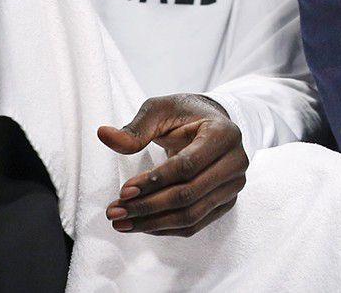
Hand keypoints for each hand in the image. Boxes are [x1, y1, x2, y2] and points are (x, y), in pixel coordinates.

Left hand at [98, 93, 248, 236]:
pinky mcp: (227, 201)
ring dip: (152, 223)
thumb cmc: (184, 116)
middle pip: (189, 195)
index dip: (154, 181)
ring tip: (121, 223)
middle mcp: (236, 161)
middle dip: (147, 207)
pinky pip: (195, 224)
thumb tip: (104, 135)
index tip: (123, 191)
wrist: (210, 126)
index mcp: (224, 134)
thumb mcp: (160, 111)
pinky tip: (141, 224)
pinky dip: (165, 229)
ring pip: (191, 215)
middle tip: (114, 212)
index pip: (187, 165)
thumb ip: (135, 127)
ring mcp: (235, 184)